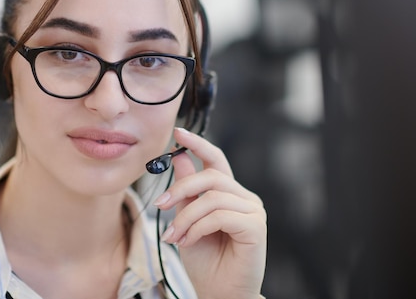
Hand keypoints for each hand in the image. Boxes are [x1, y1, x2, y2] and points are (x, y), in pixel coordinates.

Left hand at [153, 127, 266, 298]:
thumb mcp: (187, 220)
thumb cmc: (205, 261)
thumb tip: (180, 157)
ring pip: (212, 197)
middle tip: (159, 205)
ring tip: (174, 237)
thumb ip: (187, 191)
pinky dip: (197, 228)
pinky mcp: (256, 226)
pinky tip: (187, 242)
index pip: (217, 160)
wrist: (218, 294)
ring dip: (185, 217)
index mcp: (230, 194)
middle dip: (180, 188)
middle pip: (211, 176)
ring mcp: (253, 211)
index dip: (199, 144)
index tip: (178, 132)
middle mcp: (245, 198)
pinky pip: (220, 215)